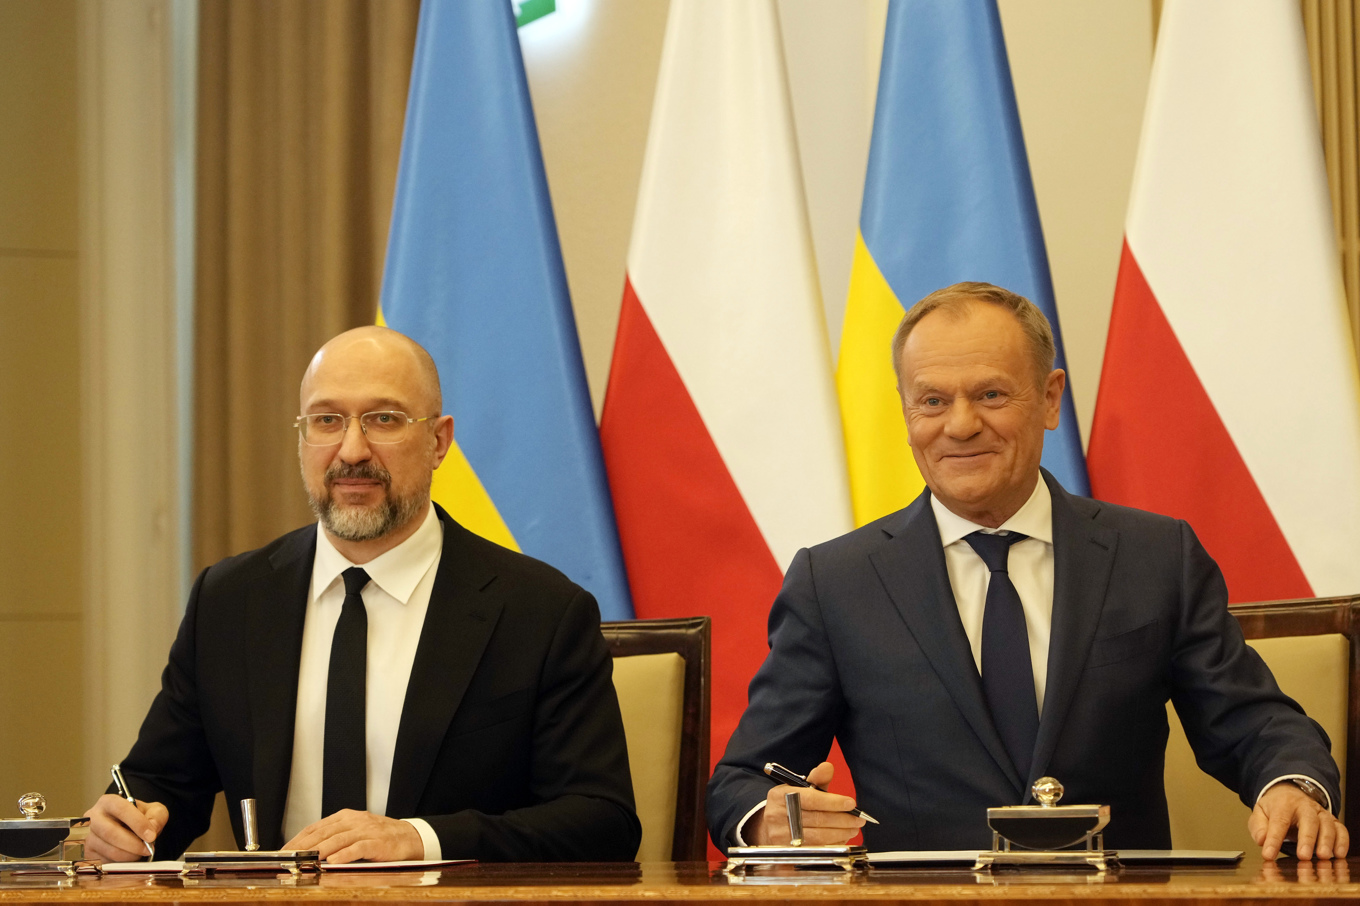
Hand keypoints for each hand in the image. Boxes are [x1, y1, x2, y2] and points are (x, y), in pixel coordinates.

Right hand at [82, 794, 165, 862]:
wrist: (126, 828)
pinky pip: (104, 861)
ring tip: (140, 852)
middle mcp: (93, 818)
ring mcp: (87, 836)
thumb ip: (156, 816)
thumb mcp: (153, 811)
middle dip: (132, 844)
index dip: (137, 823)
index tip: (151, 836)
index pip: (121, 809)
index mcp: (108, 802)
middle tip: (147, 849)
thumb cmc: (138, 817)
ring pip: (108, 849)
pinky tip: (129, 856)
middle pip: (110, 832)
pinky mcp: (87, 853)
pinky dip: (120, 862)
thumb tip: (151, 830)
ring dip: (129, 855)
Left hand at [283, 809, 422, 863]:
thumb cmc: (379, 837)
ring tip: (306, 860)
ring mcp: (366, 830)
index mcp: (345, 817)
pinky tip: (333, 861)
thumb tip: (309, 849)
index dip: (299, 839)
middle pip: (323, 833)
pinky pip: (358, 847)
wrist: (409, 837)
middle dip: (303, 846)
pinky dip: (344, 854)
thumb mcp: (355, 831)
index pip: (316, 827)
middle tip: (289, 858)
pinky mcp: (377, 842)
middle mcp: (354, 821)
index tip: (285, 851)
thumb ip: (335, 836)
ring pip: (337, 839)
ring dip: (320, 850)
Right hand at [749, 762, 863, 845]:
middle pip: (816, 819)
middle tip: (858, 819)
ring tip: (853, 828)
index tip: (851, 803)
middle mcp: (776, 816)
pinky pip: (816, 850)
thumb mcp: (799, 789)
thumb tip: (828, 767)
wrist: (768, 827)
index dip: (832, 802)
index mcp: (779, 795)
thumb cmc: (789, 805)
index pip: (810, 799)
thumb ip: (816, 778)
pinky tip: (841, 839)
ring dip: (840, 833)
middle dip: (842, 819)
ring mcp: (780, 837)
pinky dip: (832, 844)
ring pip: (818, 837)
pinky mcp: (787, 852)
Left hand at [1249, 781, 1348, 859]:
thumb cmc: (1275, 807)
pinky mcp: (1332, 821)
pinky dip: (1342, 842)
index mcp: (1284, 804)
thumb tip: (1261, 840)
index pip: (1279, 821)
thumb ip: (1258, 826)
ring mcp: (1320, 813)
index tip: (1268, 855)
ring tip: (1323, 857)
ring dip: (1326, 841)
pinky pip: (1341, 829)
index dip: (1274, 839)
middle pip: (1308, 820)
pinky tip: (1338, 854)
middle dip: (1307, 839)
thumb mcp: (1260, 812)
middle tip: (1303, 856)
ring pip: (1327, 825)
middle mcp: (1305, 807)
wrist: (1290, 793)